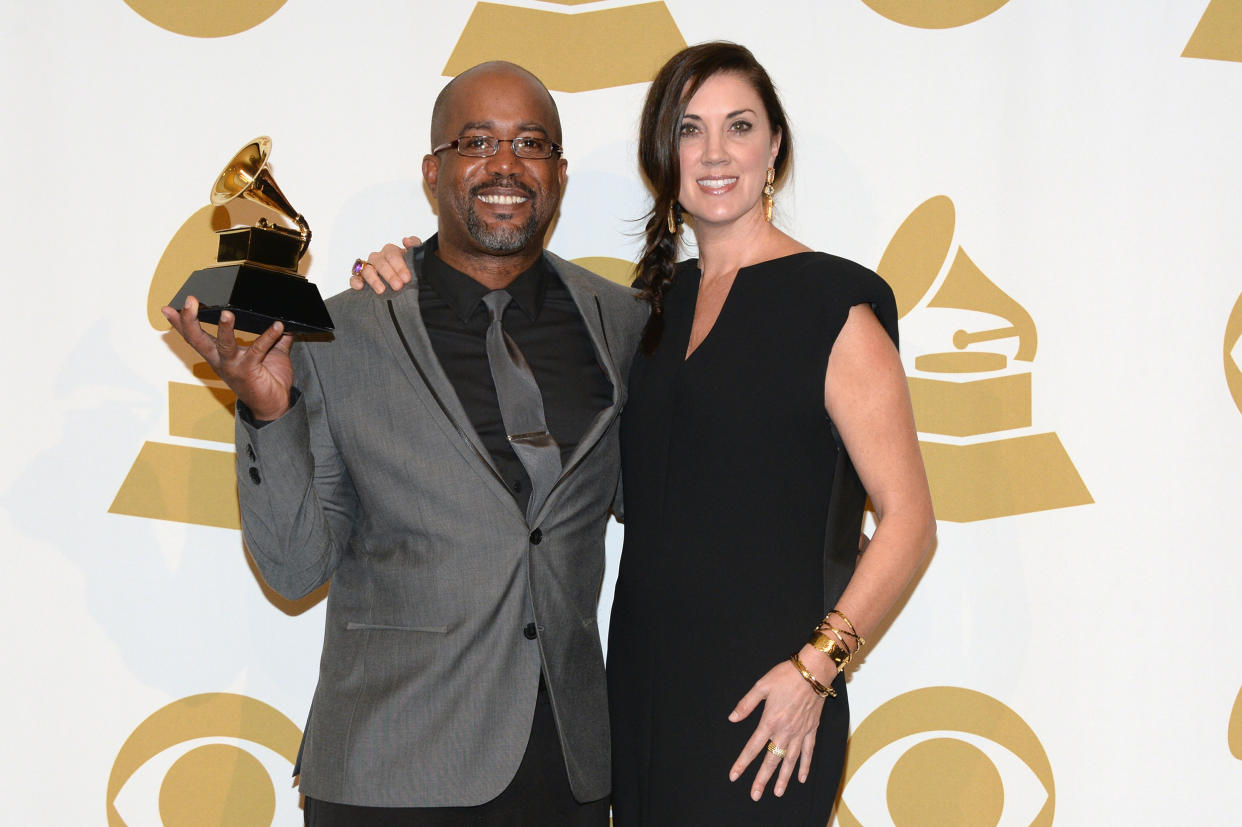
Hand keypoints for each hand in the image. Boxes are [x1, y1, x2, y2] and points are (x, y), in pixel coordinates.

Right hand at [161, 296, 293, 420]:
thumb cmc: (267, 380)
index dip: (180, 323)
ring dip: (224, 329)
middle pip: (198, 339)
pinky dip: (268, 336)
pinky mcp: (250, 371)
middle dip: (190, 320)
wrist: (275, 405)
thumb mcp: (268, 353)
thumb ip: (274, 337)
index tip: (167, 308)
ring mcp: (233, 366)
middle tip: (189, 302)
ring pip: (223, 345)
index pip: (195, 337)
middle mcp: (221, 361)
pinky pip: (258, 350)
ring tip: (226, 314)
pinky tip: (277, 326)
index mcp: (218, 355)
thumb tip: (285, 321)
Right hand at [349, 236, 420, 292]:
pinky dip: (355, 281)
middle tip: (398, 286)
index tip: (406, 278)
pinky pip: (354, 278)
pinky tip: (360, 286)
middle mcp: (378, 258)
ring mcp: (367, 268)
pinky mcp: (359, 279)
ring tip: (382, 290)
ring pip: (367, 270)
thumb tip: (406, 240)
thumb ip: (415, 246)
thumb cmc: (409, 269)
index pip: (392, 254)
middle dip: (389, 275)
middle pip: (380, 262)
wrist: (403, 284)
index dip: (399, 265)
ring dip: (374, 279)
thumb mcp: (415, 258)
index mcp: (391, 251)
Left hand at [728, 655, 834, 800]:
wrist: (813, 672)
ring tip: (777, 792)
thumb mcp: (761, 686)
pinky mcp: (811, 730)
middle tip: (755, 795)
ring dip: (783, 778)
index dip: (742, 763)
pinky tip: (801, 778)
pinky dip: (805, 766)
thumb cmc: (786, 676)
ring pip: (790, 761)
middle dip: (762, 779)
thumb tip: (732, 718)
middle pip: (771, 760)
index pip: (752, 747)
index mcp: (769, 721)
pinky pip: (808, 752)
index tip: (734, 775)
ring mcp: (799, 733)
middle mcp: (785, 731)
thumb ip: (746, 704)